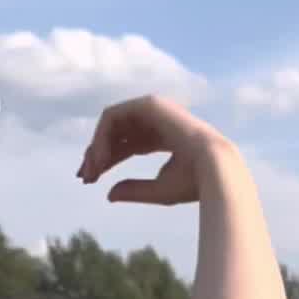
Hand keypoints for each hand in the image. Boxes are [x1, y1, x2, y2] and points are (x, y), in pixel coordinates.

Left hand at [76, 95, 228, 204]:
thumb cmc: (191, 184)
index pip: (125, 146)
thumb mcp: (157, 190)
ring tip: (91, 173)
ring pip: (110, 124)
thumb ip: (133, 190)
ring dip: (96, 148)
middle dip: (95, 155)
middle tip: (84, 178)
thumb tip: (108, 194)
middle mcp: (157, 121)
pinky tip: (100, 159)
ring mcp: (154, 109)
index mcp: (163, 138)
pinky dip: (101, 137)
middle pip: (115, 135)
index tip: (89, 180)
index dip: (105, 161)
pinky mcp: (149, 104)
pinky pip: (112, 116)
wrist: (213, 170)